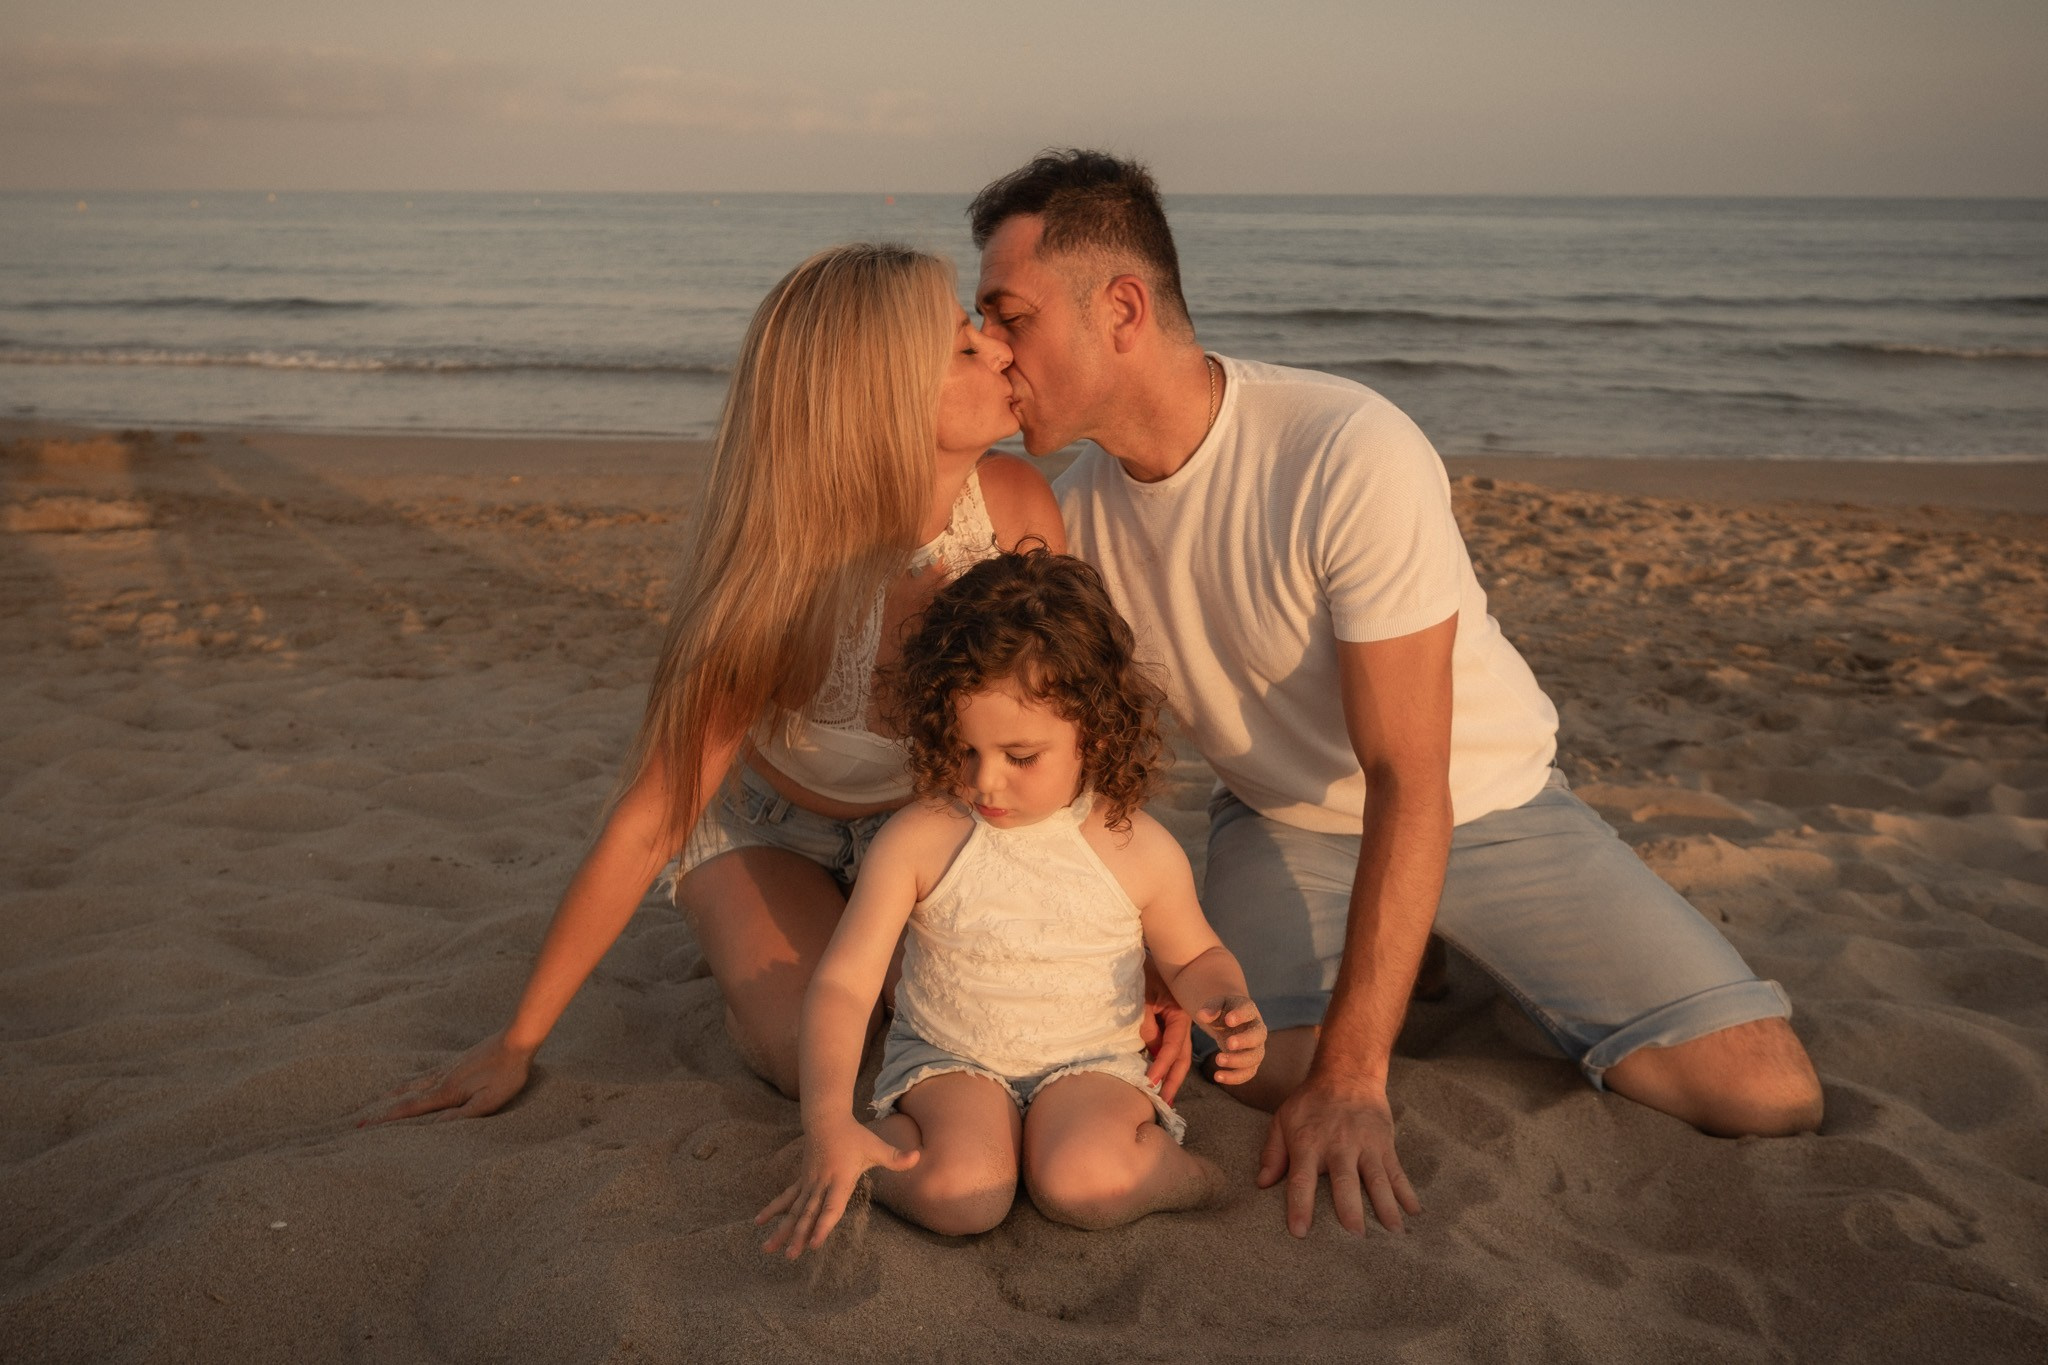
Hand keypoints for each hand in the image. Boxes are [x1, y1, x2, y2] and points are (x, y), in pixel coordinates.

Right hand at [362, 1030, 534, 1125]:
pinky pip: (427, 1074)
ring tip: (379, 1099)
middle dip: (382, 1108)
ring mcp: (448, 1068)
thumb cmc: (506, 1074)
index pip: (410, 1109)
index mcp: (446, 1092)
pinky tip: (414, 1080)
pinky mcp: (457, 1061)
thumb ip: (462, 1116)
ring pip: (414, 1083)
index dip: (387, 1119)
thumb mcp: (489, 1101)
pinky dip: (412, 1080)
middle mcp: (442, 1079)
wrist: (516, 1041)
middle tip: (360, 1118)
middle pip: (406, 1095)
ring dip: (394, 1093)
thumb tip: (435, 1129)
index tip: (364, 1127)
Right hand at [755, 1122, 919, 1259]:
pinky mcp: (803, 1182)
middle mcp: (821, 1184)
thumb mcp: (876, 1146)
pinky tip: (759, 1223)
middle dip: (799, 1236)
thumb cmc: (854, 1136)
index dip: (823, 1226)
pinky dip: (773, 1211)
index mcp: (839, 1179)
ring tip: (767, 1249)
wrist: (826, 1119)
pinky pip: (786, 1199)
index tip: (814, 1244)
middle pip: (808, 1214)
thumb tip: (919, 1156)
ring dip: (781, 1230)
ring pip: (793, 1210)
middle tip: (791, 1256)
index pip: (831, 1207)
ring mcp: (809, 1183)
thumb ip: (896, 1156)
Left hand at [1140, 958, 1193, 1104]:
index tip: (1149, 1082)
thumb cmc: (1141, 973)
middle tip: (1163, 1104)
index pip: (1173, 1047)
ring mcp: (1176, 1023)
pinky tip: (1157, 1077)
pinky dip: (1162, 1062)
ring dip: (1169, 1075)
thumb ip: (1146, 1025)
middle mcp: (1182, 1021)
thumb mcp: (1142, 998)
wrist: (1143, 955)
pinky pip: (1167, 1047)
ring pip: (1177, 1055)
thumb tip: (1150, 1052)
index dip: (1161, 1066)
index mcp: (1180, 1013)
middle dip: (1172, 1081)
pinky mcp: (1167, 1024)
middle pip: (1181, 1057)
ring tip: (1162, 1098)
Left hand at [1195, 995, 1265, 1084]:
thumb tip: (1202, 1015)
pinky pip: (1247, 1072)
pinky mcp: (1250, 1062)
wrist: (1229, 1021)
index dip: (1240, 1015)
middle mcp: (1256, 1029)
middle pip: (1258, 1036)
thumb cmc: (1222, 1011)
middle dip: (1244, 1041)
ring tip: (1218, 1060)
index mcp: (1248, 1010)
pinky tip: (1218, 1077)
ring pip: (1255, 1057)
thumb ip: (1210, 1008)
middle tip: (1228, 1044)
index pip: (1248, 1010)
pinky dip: (1234, 1077)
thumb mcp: (1215, 1005)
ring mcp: (1256, 1047)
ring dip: (1238, 1061)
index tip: (1228, 1020)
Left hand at [1257, 1075, 1421, 1236]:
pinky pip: (1397, 1171)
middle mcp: (1338, 1146)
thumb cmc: (1310, 1102)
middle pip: (1345, 1182)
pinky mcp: (1384, 1144)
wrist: (1347, 1074)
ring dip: (1385, 1206)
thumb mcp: (1283, 1119)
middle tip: (1355, 1237)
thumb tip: (1261, 1184)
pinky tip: (1414, 1212)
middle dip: (1351, 1210)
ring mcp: (1365, 1145)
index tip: (1300, 1232)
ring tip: (1393, 1233)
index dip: (1300, 1206)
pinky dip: (1407, 1192)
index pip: (1302, 1179)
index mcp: (1308, 1143)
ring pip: (1377, 1179)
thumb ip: (1273, 1153)